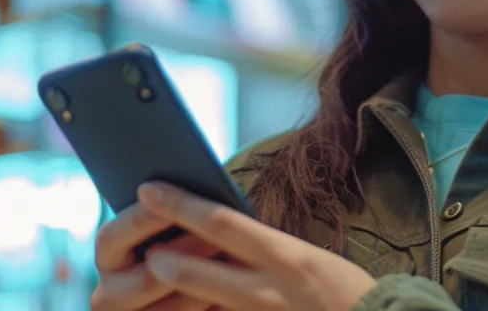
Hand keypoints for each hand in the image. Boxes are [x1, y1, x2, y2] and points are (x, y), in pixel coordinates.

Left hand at [97, 182, 378, 310]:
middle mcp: (272, 288)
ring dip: (173, 294)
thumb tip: (218, 233)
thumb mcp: (308, 259)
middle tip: (142, 249)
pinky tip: (178, 308)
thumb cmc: (345, 292)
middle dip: (163, 259)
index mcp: (287, 256)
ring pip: (202, 304)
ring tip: (155, 279)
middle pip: (199, 270)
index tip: (149, 188)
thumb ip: (265, 250)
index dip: (180, 205)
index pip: (222, 223)